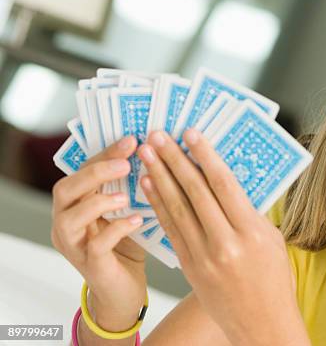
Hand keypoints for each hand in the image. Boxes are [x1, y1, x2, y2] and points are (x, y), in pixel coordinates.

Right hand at [51, 136, 147, 328]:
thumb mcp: (129, 210)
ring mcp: (74, 246)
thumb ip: (132, 186)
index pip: (82, 170)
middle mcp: (66, 223)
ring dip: (99, 201)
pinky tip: (137, 220)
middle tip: (125, 163)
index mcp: (75, 204)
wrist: (125, 290)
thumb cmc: (128, 245)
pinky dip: (116, 229)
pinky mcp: (90, 266)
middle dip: (95, 172)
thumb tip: (156, 152)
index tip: (132, 140)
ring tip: (126, 196)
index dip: (105, 153)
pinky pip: (95, 245)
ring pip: (69, 217)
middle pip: (65, 189)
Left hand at [137, 129, 308, 345]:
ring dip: (159, 177)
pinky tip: (149, 185)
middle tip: (158, 136)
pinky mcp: (188, 267)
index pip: (223, 184)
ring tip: (147, 153)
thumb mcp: (270, 238)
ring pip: (177, 208)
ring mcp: (203, 257)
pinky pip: (170, 229)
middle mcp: (225, 243)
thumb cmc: (272, 280)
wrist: (261, 323)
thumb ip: (247, 211)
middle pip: (195, 192)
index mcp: (251, 232)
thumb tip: (223, 181)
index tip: (191, 134)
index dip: (205, 155)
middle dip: (174, 160)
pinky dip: (158, 205)